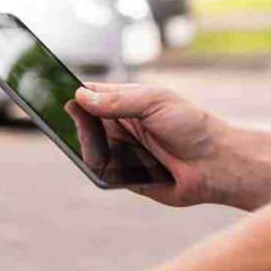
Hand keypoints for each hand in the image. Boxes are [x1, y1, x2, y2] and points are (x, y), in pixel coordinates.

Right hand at [68, 81, 235, 207]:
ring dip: (88, 147)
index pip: (90, 95)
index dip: (73, 94)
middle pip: (83, 123)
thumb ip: (117, 100)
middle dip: (78, 124)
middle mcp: (121, 126)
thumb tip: (80, 96)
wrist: (215, 165)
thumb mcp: (153, 102)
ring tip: (97, 145)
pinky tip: (102, 163)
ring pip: (88, 149)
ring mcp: (122, 151)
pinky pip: (102, 172)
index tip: (54, 95)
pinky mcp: (125, 176)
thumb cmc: (191, 126)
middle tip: (82, 124)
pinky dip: (99, 169)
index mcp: (126, 102)